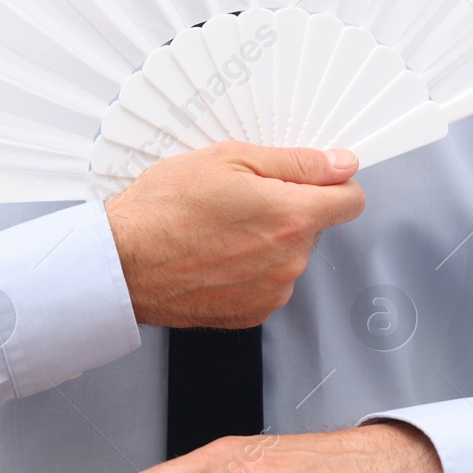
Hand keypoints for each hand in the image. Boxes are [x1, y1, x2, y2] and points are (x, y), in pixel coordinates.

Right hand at [103, 142, 365, 329]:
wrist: (121, 262)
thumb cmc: (163, 209)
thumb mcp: (230, 159)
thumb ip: (295, 162)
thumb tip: (339, 165)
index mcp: (291, 217)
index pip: (351, 201)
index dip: (334, 184)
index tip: (315, 179)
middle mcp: (289, 260)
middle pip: (313, 227)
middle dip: (288, 210)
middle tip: (240, 198)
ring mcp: (271, 291)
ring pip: (288, 256)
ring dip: (266, 242)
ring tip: (219, 228)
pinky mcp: (250, 313)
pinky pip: (266, 283)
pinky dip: (248, 270)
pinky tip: (214, 255)